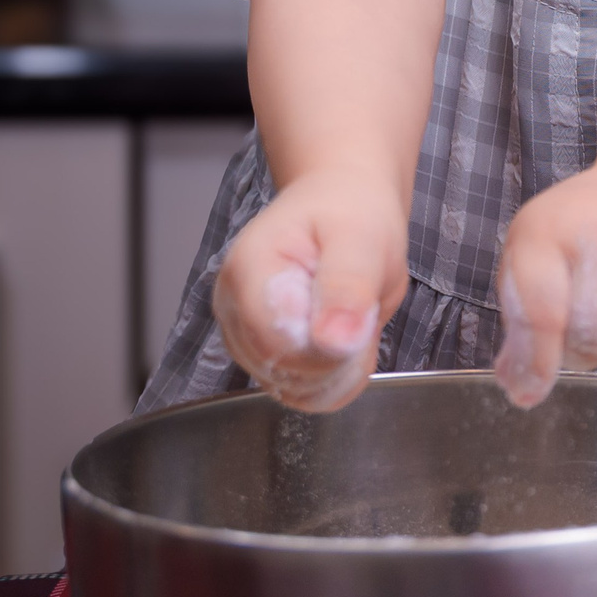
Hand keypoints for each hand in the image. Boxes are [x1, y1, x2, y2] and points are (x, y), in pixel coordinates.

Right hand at [213, 169, 411, 412]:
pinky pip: (296, 391)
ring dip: (337, 366)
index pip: (281, 344)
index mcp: (250, 270)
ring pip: (290, 387)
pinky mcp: (257, 351)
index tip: (360, 315)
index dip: (331, 345)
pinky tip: (343, 339)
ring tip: (350, 316)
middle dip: (337, 356)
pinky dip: (330, 377)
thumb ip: (348, 289)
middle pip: (283, 371)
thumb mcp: (363, 240)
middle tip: (362, 310)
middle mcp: (232, 306)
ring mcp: (241, 332)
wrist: (341, 206)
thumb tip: (335, 342)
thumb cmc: (350, 216)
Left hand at [492, 163, 596, 406]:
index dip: (536, 361)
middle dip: (584, 352)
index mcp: (550, 229)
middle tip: (588, 330)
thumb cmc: (583, 232)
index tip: (532, 389)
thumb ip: (521, 322)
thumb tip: (522, 388)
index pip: (541, 311)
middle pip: (592, 338)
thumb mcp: (533, 256)